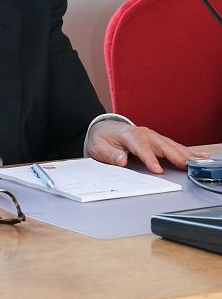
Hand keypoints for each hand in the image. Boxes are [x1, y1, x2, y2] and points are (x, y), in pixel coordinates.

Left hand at [86, 121, 209, 173]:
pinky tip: (198, 156)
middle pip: (161, 145)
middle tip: (187, 166)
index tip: (158, 170)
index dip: (150, 159)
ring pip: (170, 145)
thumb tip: (122, 160)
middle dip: (175, 156)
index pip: (141, 148)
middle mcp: (142, 134)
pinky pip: (173, 145)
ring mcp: (151, 135)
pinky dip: (186, 151)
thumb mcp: (98, 148)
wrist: (102, 128)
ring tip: (199, 161)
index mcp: (128, 135)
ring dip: (185, 153)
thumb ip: (110, 154)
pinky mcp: (156, 139)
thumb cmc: (101, 139)